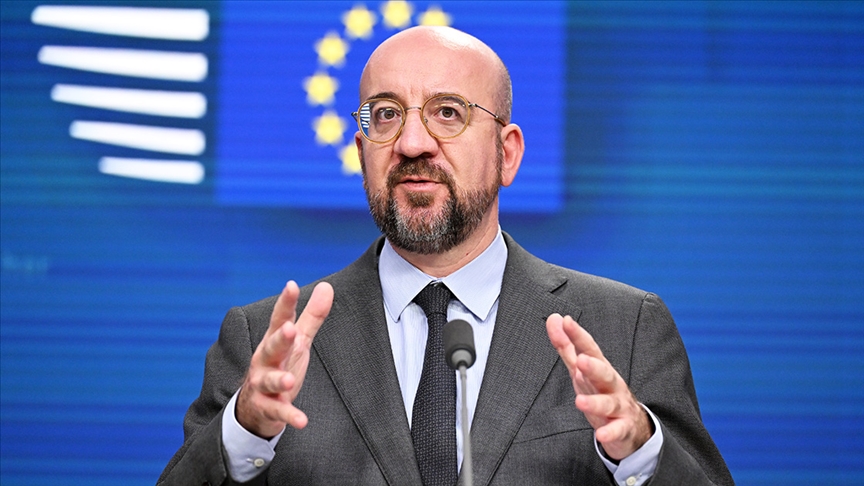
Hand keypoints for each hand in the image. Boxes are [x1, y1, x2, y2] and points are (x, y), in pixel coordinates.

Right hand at [236, 281, 333, 437]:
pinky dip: (289, 416)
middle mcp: (265, 360)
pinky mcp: (267, 407)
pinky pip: (278, 411)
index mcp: (273, 341)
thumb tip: (326, 286)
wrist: (254, 406)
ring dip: (278, 380)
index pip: (279, 319)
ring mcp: (263, 384)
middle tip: (289, 330)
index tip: (291, 286)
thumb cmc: (279, 365)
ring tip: (288, 381)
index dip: (286, 303)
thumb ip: (312, 316)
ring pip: (269, 380)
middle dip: (279, 339)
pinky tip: (301, 420)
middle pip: (271, 347)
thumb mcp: (298, 341)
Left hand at [546, 313, 651, 459]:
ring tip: (580, 402)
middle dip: (594, 367)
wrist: (631, 426)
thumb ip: (567, 346)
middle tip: (582, 361)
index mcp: (600, 369)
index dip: (578, 336)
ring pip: (610, 403)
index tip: (566, 322)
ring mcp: (619, 406)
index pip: (590, 349)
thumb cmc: (602, 392)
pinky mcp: (623, 428)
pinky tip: (601, 435)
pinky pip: (618, 430)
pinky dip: (611, 432)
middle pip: (605, 373)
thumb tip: (554, 319)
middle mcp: (611, 385)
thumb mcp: (582, 369)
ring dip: (596, 402)